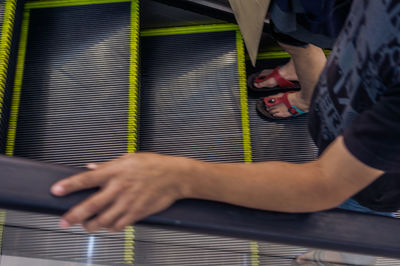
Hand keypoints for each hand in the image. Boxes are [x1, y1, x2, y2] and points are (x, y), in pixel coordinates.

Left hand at [51, 153, 191, 232]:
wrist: (175, 177)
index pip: (87, 179)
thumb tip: (90, 167)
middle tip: (64, 221)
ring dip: (91, 225)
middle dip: (74, 216)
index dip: (69, 185)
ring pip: (103, 220)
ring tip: (87, 225)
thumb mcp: (129, 158)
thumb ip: (107, 165)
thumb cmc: (154, 165)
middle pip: (90, 205)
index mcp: (115, 171)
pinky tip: (109, 225)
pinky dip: (110, 227)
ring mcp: (128, 202)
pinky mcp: (137, 213)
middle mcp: (119, 188)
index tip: (56, 191)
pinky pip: (118, 225)